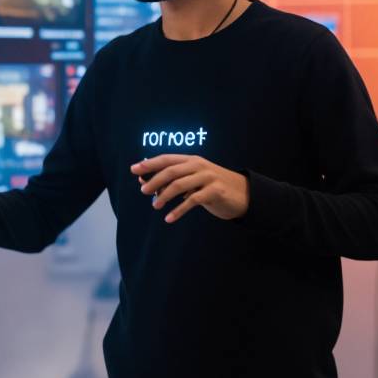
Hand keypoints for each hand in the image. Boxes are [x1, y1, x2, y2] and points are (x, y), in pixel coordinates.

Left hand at [131, 154, 249, 222]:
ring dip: (164, 196)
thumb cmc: (211, 187)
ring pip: (179, 185)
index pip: (166, 159)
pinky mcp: (215, 191)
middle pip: (171, 171)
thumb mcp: (192, 180)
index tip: (134, 170)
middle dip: (154, 181)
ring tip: (155, 206)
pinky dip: (178, 210)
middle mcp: (199, 165)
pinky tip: (169, 218)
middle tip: (143, 192)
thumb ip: (171, 180)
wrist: (243, 194)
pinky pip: (192, 201)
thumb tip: (144, 183)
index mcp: (191, 160)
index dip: (149, 164)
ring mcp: (208, 177)